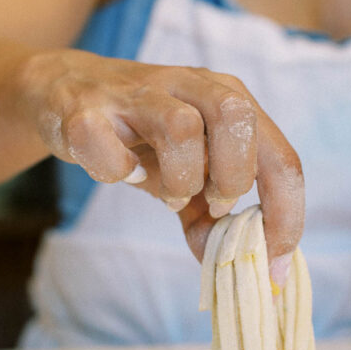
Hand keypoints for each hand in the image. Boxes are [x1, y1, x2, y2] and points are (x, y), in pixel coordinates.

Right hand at [20, 49, 304, 281]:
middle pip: (236, 116)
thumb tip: (232, 264)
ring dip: (181, 179)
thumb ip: (210, 216)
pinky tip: (123, 173)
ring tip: (170, 195)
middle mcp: (189, 85)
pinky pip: (107, 141)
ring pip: (181, 126)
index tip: (274, 261)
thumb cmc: (141, 139)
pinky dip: (118, 171)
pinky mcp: (86, 107)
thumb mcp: (187, 175)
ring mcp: (136, 93)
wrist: (65, 93)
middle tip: (213, 205)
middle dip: (234, 177)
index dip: (285, 213)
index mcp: (227, 98)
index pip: (279, 154)